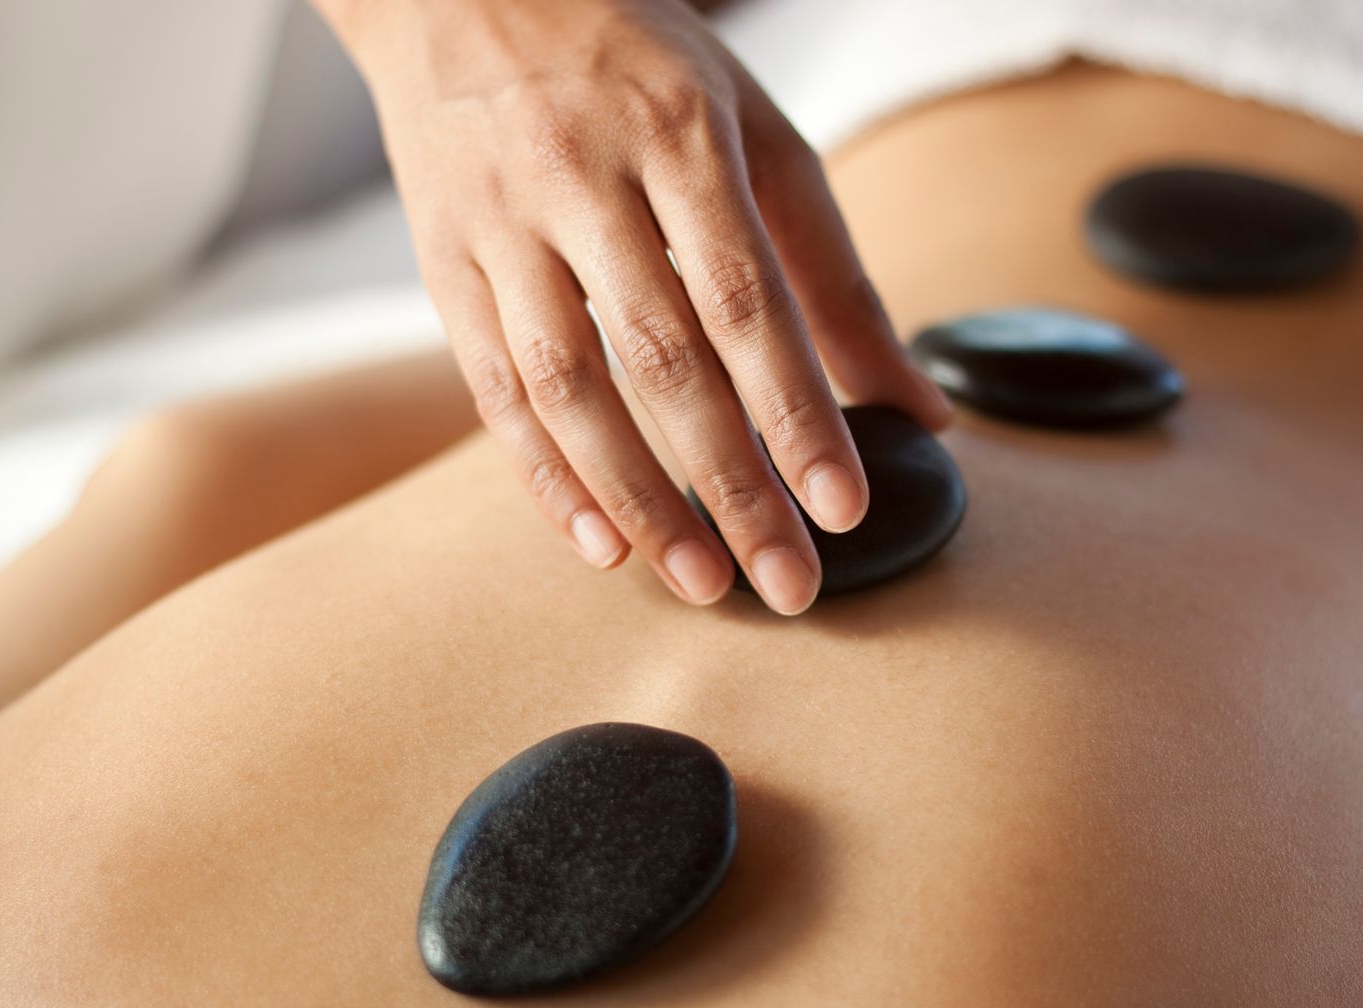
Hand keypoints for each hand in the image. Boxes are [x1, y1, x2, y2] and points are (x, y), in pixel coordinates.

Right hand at [316, 0, 953, 614]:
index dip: (797, 411)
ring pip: (568, 387)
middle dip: (732, 483)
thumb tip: (919, 406)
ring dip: (639, 499)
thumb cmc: (636, 70)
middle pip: (664, 359)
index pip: (746, 298)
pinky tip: (602, 544)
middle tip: (788, 581)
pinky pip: (492, 388)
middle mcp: (581, 176)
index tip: (842, 507)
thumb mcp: (754, 136)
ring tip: (703, 581)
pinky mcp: (443, 263)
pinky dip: (546, 477)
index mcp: (676, 133)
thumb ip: (832, 274)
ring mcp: (501, 222)